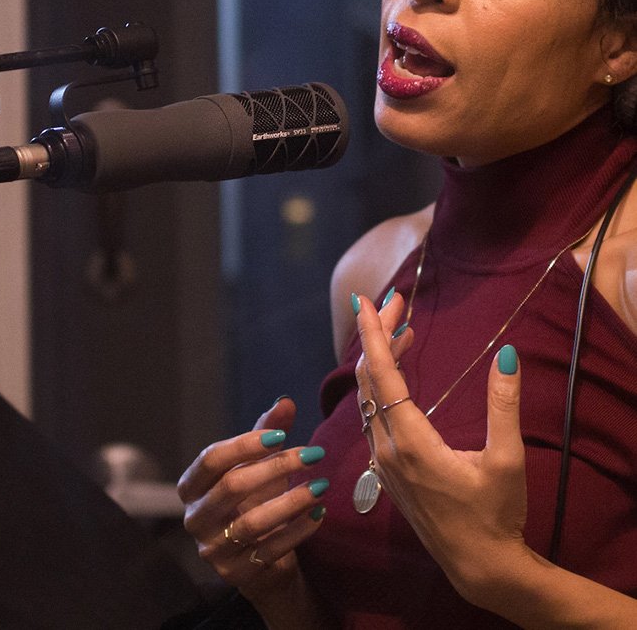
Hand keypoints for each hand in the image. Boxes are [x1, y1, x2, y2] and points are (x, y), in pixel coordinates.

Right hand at [177, 397, 328, 604]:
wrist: (261, 563)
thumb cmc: (254, 501)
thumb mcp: (257, 466)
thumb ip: (266, 433)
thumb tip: (286, 402)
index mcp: (191, 488)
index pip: (212, 459)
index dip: (245, 444)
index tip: (282, 435)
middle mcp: (195, 519)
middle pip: (232, 486)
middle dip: (276, 467)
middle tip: (312, 454)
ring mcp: (214, 550)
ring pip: (253, 521)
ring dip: (292, 501)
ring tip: (322, 485)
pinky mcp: (238, 575)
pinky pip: (272, 549)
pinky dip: (299, 530)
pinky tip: (319, 513)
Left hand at [353, 293, 529, 606]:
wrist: (481, 569)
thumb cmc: (496, 515)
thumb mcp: (506, 460)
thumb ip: (503, 406)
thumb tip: (507, 355)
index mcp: (412, 443)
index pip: (382, 375)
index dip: (373, 334)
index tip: (364, 301)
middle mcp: (388, 449)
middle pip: (370, 379)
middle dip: (378, 335)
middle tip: (394, 301)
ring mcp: (384, 462)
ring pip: (369, 398)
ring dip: (380, 360)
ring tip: (400, 327)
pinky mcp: (388, 471)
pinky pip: (373, 416)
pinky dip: (381, 386)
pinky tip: (396, 373)